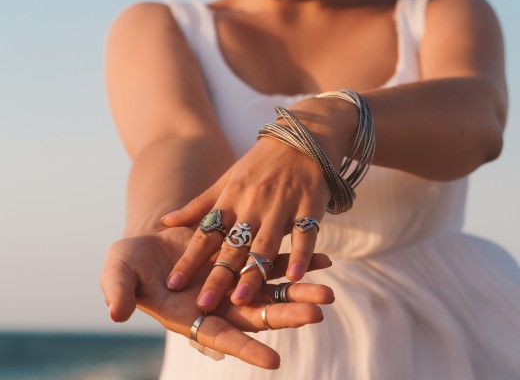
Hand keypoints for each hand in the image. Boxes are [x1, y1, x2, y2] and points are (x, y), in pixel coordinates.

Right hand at [100, 226, 333, 368]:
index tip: (272, 362)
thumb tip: (115, 313)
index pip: (222, 336)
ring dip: (299, 291)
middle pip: (258, 315)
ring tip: (327, 291)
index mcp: (191, 315)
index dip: (245, 349)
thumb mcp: (118, 273)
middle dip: (286, 316)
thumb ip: (118, 292)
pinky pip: (274, 260)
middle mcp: (219, 303)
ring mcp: (234, 281)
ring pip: (272, 289)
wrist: (148, 240)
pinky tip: (322, 258)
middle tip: (317, 314)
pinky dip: (296, 261)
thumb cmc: (129, 263)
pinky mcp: (242, 257)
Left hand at [160, 97, 351, 311]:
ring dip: (253, 272)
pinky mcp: (308, 207)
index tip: (173, 283)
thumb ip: (198, 206)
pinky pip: (304, 235)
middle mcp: (252, 205)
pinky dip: (301, 256)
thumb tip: (164, 222)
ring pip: (266, 244)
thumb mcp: (225, 181)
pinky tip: (296, 277)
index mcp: (230, 200)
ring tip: (241, 299)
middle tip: (203, 304)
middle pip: (232, 247)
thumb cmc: (258, 166)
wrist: (299, 139)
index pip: (205, 234)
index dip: (189, 259)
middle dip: (217, 277)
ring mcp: (281, 206)